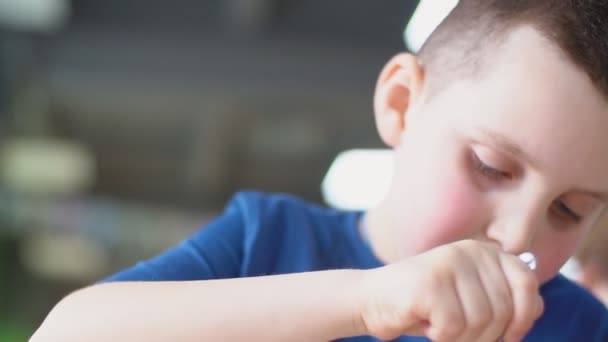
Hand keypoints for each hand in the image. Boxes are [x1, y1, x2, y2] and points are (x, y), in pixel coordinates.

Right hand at [356, 240, 543, 341]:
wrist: (371, 300)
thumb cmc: (424, 306)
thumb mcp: (471, 298)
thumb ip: (503, 297)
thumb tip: (536, 308)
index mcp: (484, 251)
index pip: (527, 283)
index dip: (523, 317)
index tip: (508, 336)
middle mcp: (469, 251)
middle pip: (503, 312)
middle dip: (483, 335)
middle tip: (455, 330)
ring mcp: (449, 263)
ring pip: (480, 323)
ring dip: (459, 338)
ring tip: (437, 323)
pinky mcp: (429, 282)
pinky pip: (453, 327)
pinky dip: (439, 336)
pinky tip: (423, 321)